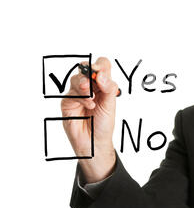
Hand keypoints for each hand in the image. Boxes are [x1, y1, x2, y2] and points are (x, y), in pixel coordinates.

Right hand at [61, 57, 118, 182]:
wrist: (95, 142)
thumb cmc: (103, 123)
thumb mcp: (111, 104)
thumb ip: (108, 88)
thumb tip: (101, 74)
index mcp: (101, 84)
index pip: (101, 65)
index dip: (101, 65)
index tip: (102, 73)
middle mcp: (89, 87)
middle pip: (85, 68)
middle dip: (89, 72)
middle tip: (94, 82)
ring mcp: (77, 94)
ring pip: (76, 79)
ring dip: (85, 86)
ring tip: (92, 98)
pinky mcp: (67, 103)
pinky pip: (71, 94)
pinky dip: (81, 98)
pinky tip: (89, 106)